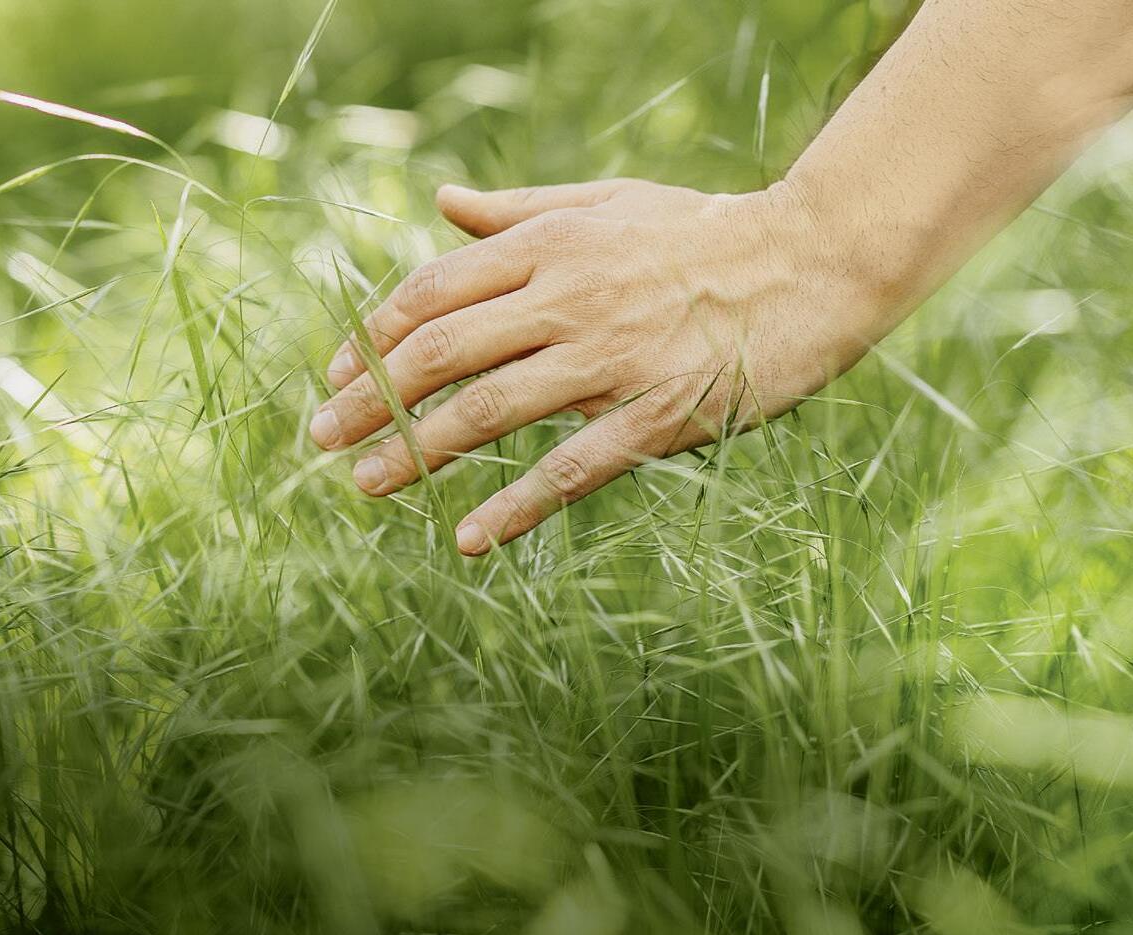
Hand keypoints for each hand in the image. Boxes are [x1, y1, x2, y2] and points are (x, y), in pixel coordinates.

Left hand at [310, 178, 901, 554]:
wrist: (811, 264)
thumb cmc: (704, 233)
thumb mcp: (606, 204)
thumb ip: (518, 211)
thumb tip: (439, 199)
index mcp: (551, 246)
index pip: (433, 293)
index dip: (374, 338)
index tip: (337, 377)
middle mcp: (569, 299)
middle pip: (442, 352)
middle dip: (371, 399)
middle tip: (322, 439)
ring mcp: (611, 361)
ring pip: (490, 410)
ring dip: (417, 452)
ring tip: (366, 485)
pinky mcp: (655, 416)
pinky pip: (571, 469)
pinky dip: (516, 507)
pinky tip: (471, 537)